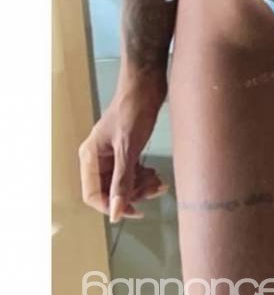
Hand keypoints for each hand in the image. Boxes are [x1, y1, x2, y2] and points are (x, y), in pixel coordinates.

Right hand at [79, 70, 167, 221]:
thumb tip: (115, 213)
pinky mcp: (127, 146)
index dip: (111, 206)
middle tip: (155, 190)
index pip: (93, 194)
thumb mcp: (128, 148)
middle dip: (132, 193)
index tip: (135, 211)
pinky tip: (157, 175)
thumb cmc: (134, 109)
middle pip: (110, 189)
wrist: (147, 81)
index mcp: (90, 156)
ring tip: (160, 183)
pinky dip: (144, 176)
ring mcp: (113, 152)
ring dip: (141, 186)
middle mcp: (98, 156)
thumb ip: (122, 181)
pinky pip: (132, 170)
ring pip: (123, 181)